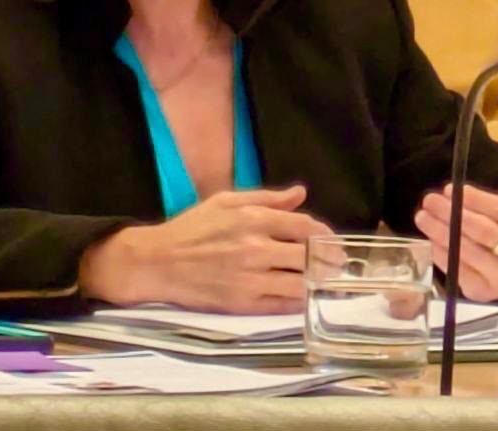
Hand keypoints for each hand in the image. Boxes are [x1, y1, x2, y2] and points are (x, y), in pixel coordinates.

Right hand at [78, 184, 329, 312]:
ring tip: (327, 281)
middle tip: (338, 264)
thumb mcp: (227, 201)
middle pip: (308, 256)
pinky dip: (299, 302)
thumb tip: (300, 192)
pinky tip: (305, 297)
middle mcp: (255, 247)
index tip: (332, 241)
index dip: (324, 234)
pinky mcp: (243, 304)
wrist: (159, 262)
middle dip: (328, 260)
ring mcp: (250, 278)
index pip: (304, 226)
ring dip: (318, 283)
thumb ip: (267, 197)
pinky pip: (283, 305)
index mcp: (252, 218)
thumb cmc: (192, 228)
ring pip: (300, 283)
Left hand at [413, 142, 497, 301]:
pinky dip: (442, 253)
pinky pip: (459, 272)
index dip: (478, 200)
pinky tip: (430, 238)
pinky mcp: (485, 294)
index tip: (453, 188)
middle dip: (455, 215)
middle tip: (430, 198)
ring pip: (470, 253)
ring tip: (422, 214)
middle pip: (487, 234)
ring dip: (441, 232)